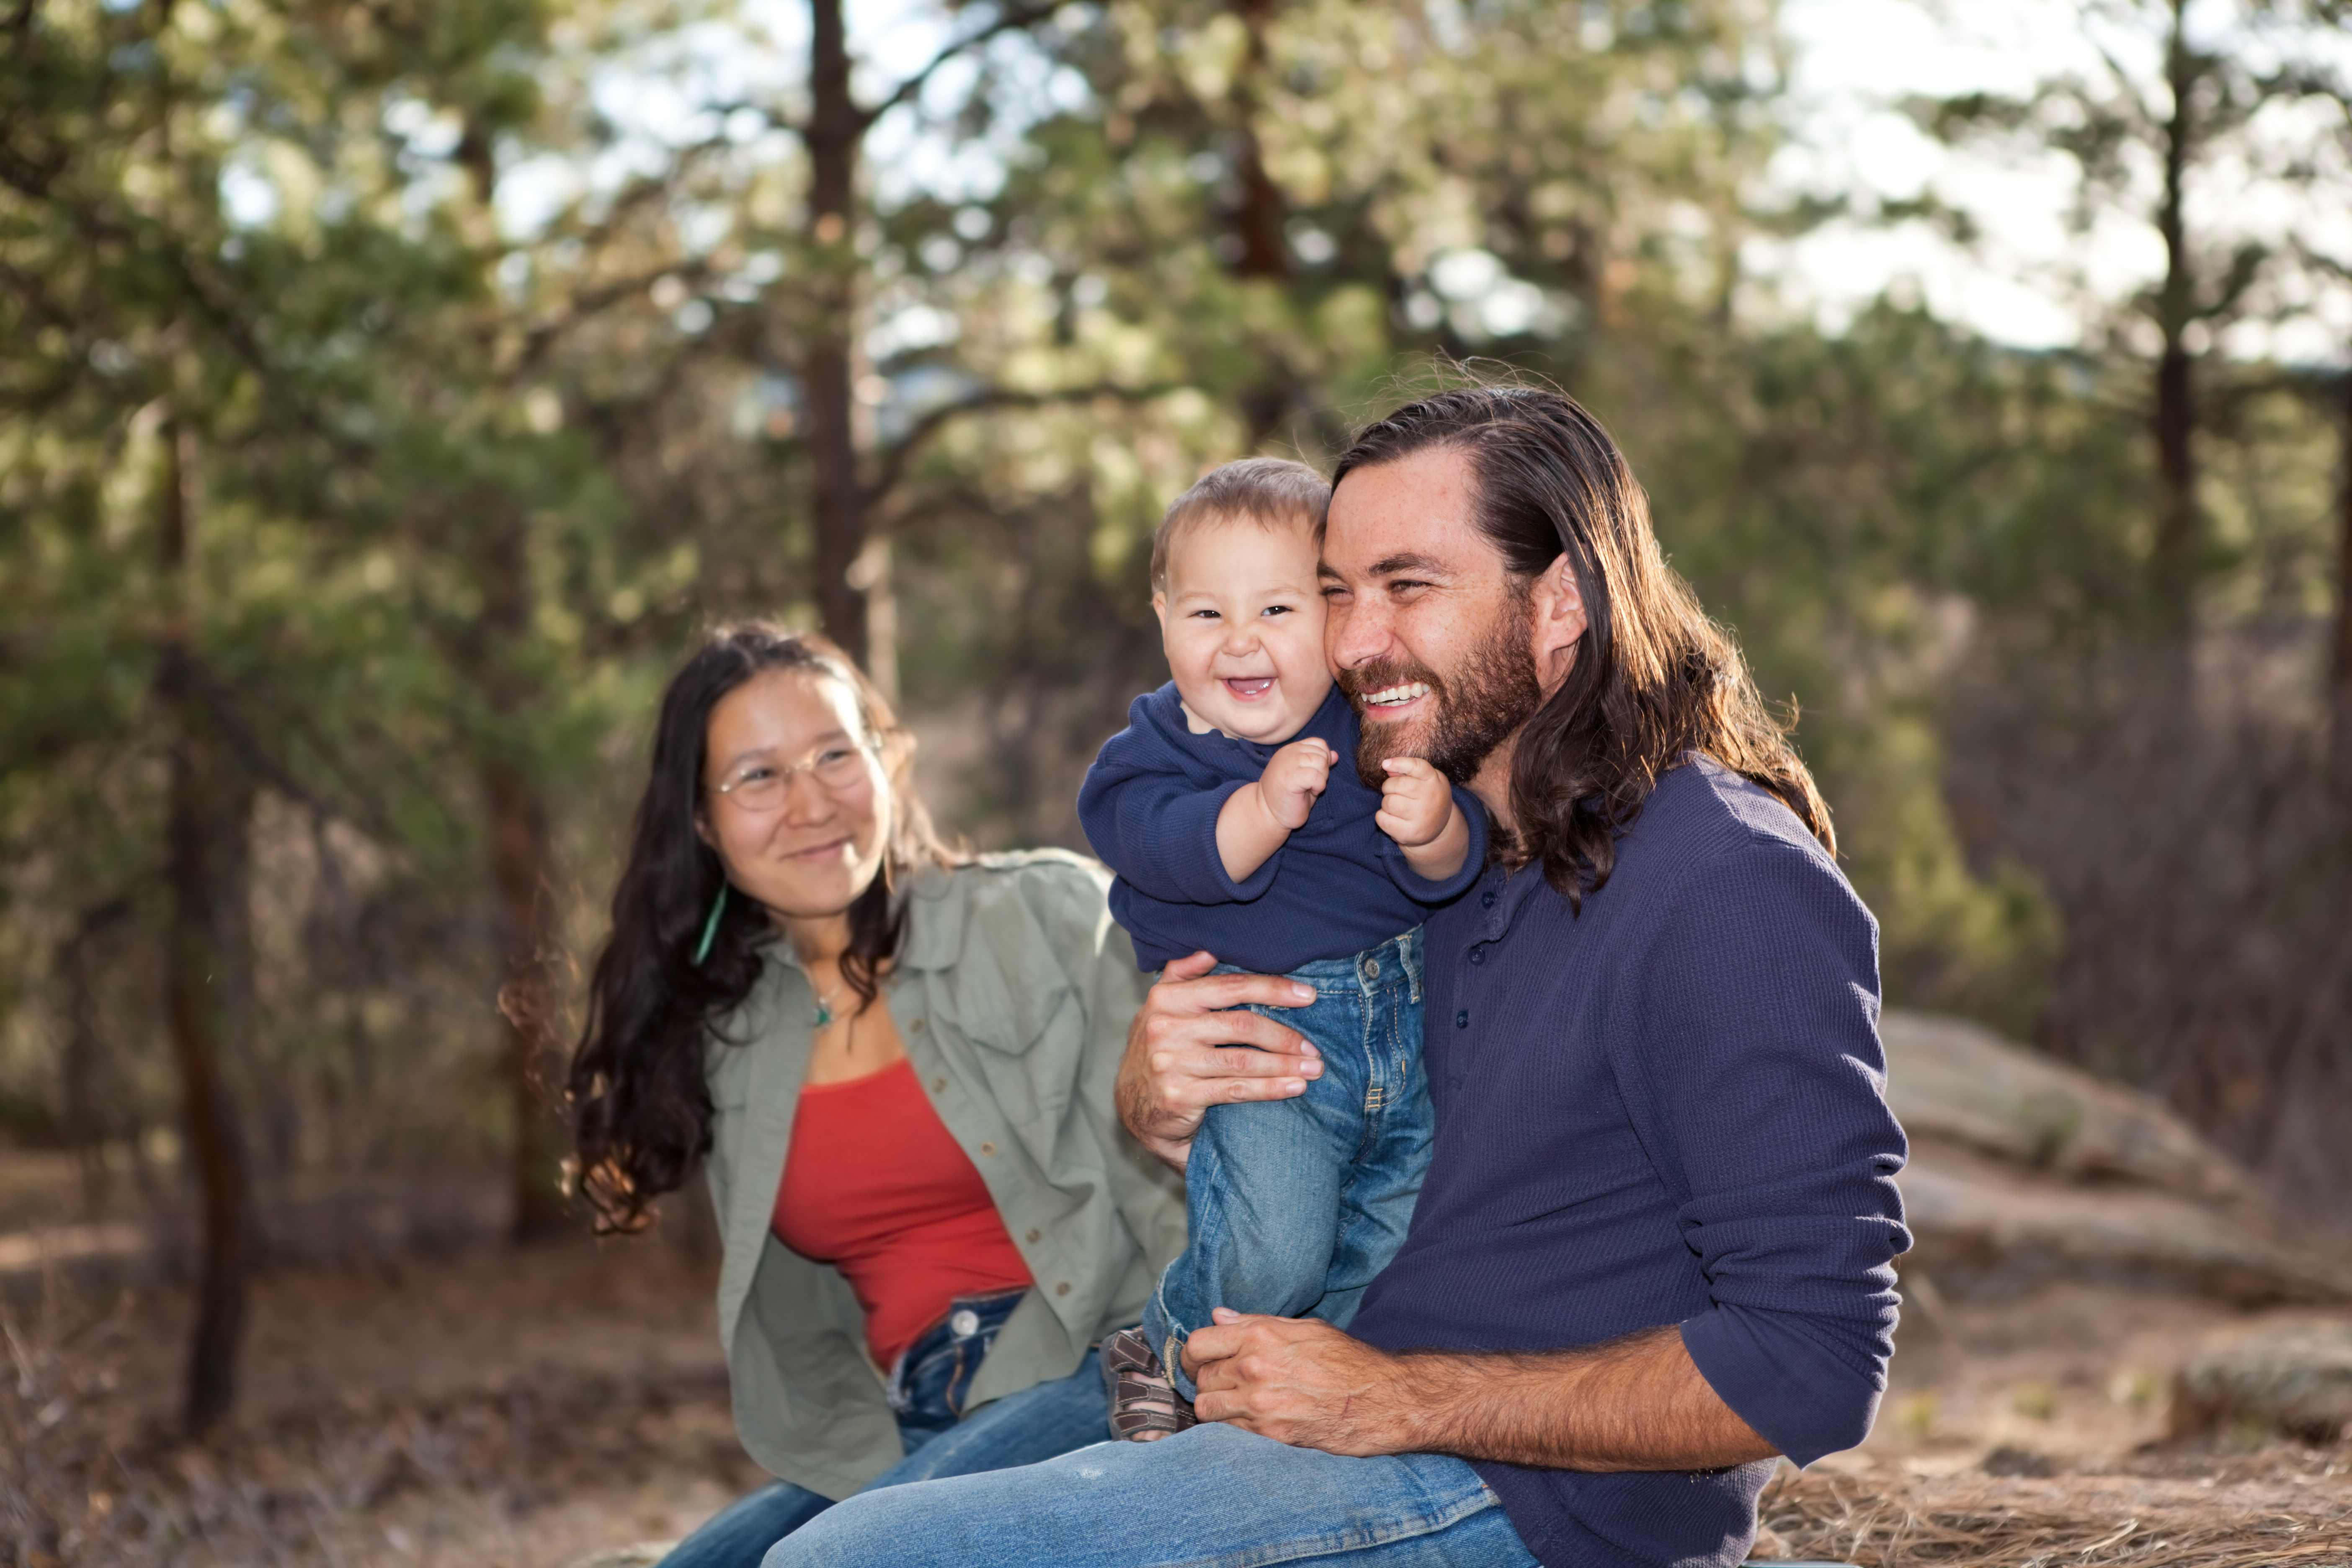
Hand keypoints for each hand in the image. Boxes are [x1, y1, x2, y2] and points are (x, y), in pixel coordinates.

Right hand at [1114, 952, 1320, 1171]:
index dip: (1272, 988)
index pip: (1229, 987)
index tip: (1307, 995)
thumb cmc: (1158, 1050)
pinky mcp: (1179, 1096)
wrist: (1133, 1107)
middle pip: (1241, 1025)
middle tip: (1313, 1046)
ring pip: (1243, 1061)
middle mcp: (1165, 1027)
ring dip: (1284, 1064)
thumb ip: (1182, 976)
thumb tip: (1207, 951)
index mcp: (1166, 998)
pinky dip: (1270, 1088)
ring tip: (1314, 1068)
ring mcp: (1171, 1063)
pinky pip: (1235, 1090)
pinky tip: (1294, 1087)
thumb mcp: (1160, 1008)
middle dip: (1284, 1035)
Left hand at [1183, 1309, 1415, 1455]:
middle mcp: (1254, 1368)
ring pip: (1208, 1409)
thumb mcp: (1303, 1328)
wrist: (1382, 1399)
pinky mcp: (1271, 1435)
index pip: (1197, 1343)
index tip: (1200, 1361)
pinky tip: (1252, 1421)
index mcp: (1260, 1335)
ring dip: (1216, 1407)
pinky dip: (1233, 1428)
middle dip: (1207, 1380)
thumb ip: (1255, 1322)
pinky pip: (1229, 1433)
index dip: (1194, 1355)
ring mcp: (1261, 1404)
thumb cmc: (1346, 1360)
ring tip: (1235, 1404)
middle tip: (1225, 1384)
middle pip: (1200, 1378)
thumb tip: (1218, 1316)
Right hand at [1255, 738, 1334, 831]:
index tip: (1315, 775)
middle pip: (1322, 753)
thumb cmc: (1288, 798)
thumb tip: (1336, 755)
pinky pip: (1315, 776)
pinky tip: (1308, 792)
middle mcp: (1288, 753)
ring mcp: (1287, 763)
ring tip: (1309, 788)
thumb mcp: (1307, 777)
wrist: (1267, 814)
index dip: (1324, 759)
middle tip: (1311, 784)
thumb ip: (1320, 764)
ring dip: (1321, 778)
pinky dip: (1318, 786)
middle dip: (1324, 771)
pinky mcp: (1289, 778)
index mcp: (1291, 750)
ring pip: (1320, 762)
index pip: (1319, 743)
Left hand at [1376, 757, 1452, 847]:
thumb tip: (1387, 765)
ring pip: (1388, 802)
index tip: (1385, 764)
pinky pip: (1382, 819)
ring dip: (1386, 803)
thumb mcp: (1426, 781)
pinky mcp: (1410, 833)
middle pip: (1397, 784)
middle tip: (1395, 793)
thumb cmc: (1428, 798)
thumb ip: (1408, 771)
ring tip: (1396, 806)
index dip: (1399, 763)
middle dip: (1389, 786)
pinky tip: (1392, 818)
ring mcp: (1421, 817)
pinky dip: (1382, 817)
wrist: (1440, 828)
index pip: (1417, 766)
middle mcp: (1431, 798)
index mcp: (1435, 781)